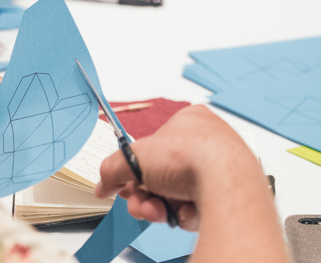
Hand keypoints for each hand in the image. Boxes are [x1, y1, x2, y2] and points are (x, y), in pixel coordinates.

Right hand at [96, 106, 263, 229]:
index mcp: (189, 120)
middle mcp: (209, 141)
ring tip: (160, 211)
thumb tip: (103, 184)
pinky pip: (199, 206)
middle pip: (164, 173)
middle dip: (146, 192)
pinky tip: (185, 214)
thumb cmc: (192, 156)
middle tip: (139, 201)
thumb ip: (112, 170)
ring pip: (179, 193)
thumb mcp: (135, 157)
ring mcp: (223, 169)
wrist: (227, 185)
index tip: (127, 181)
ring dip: (162, 205)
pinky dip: (186, 214)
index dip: (138, 167)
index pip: (155, 145)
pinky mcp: (232, 194)